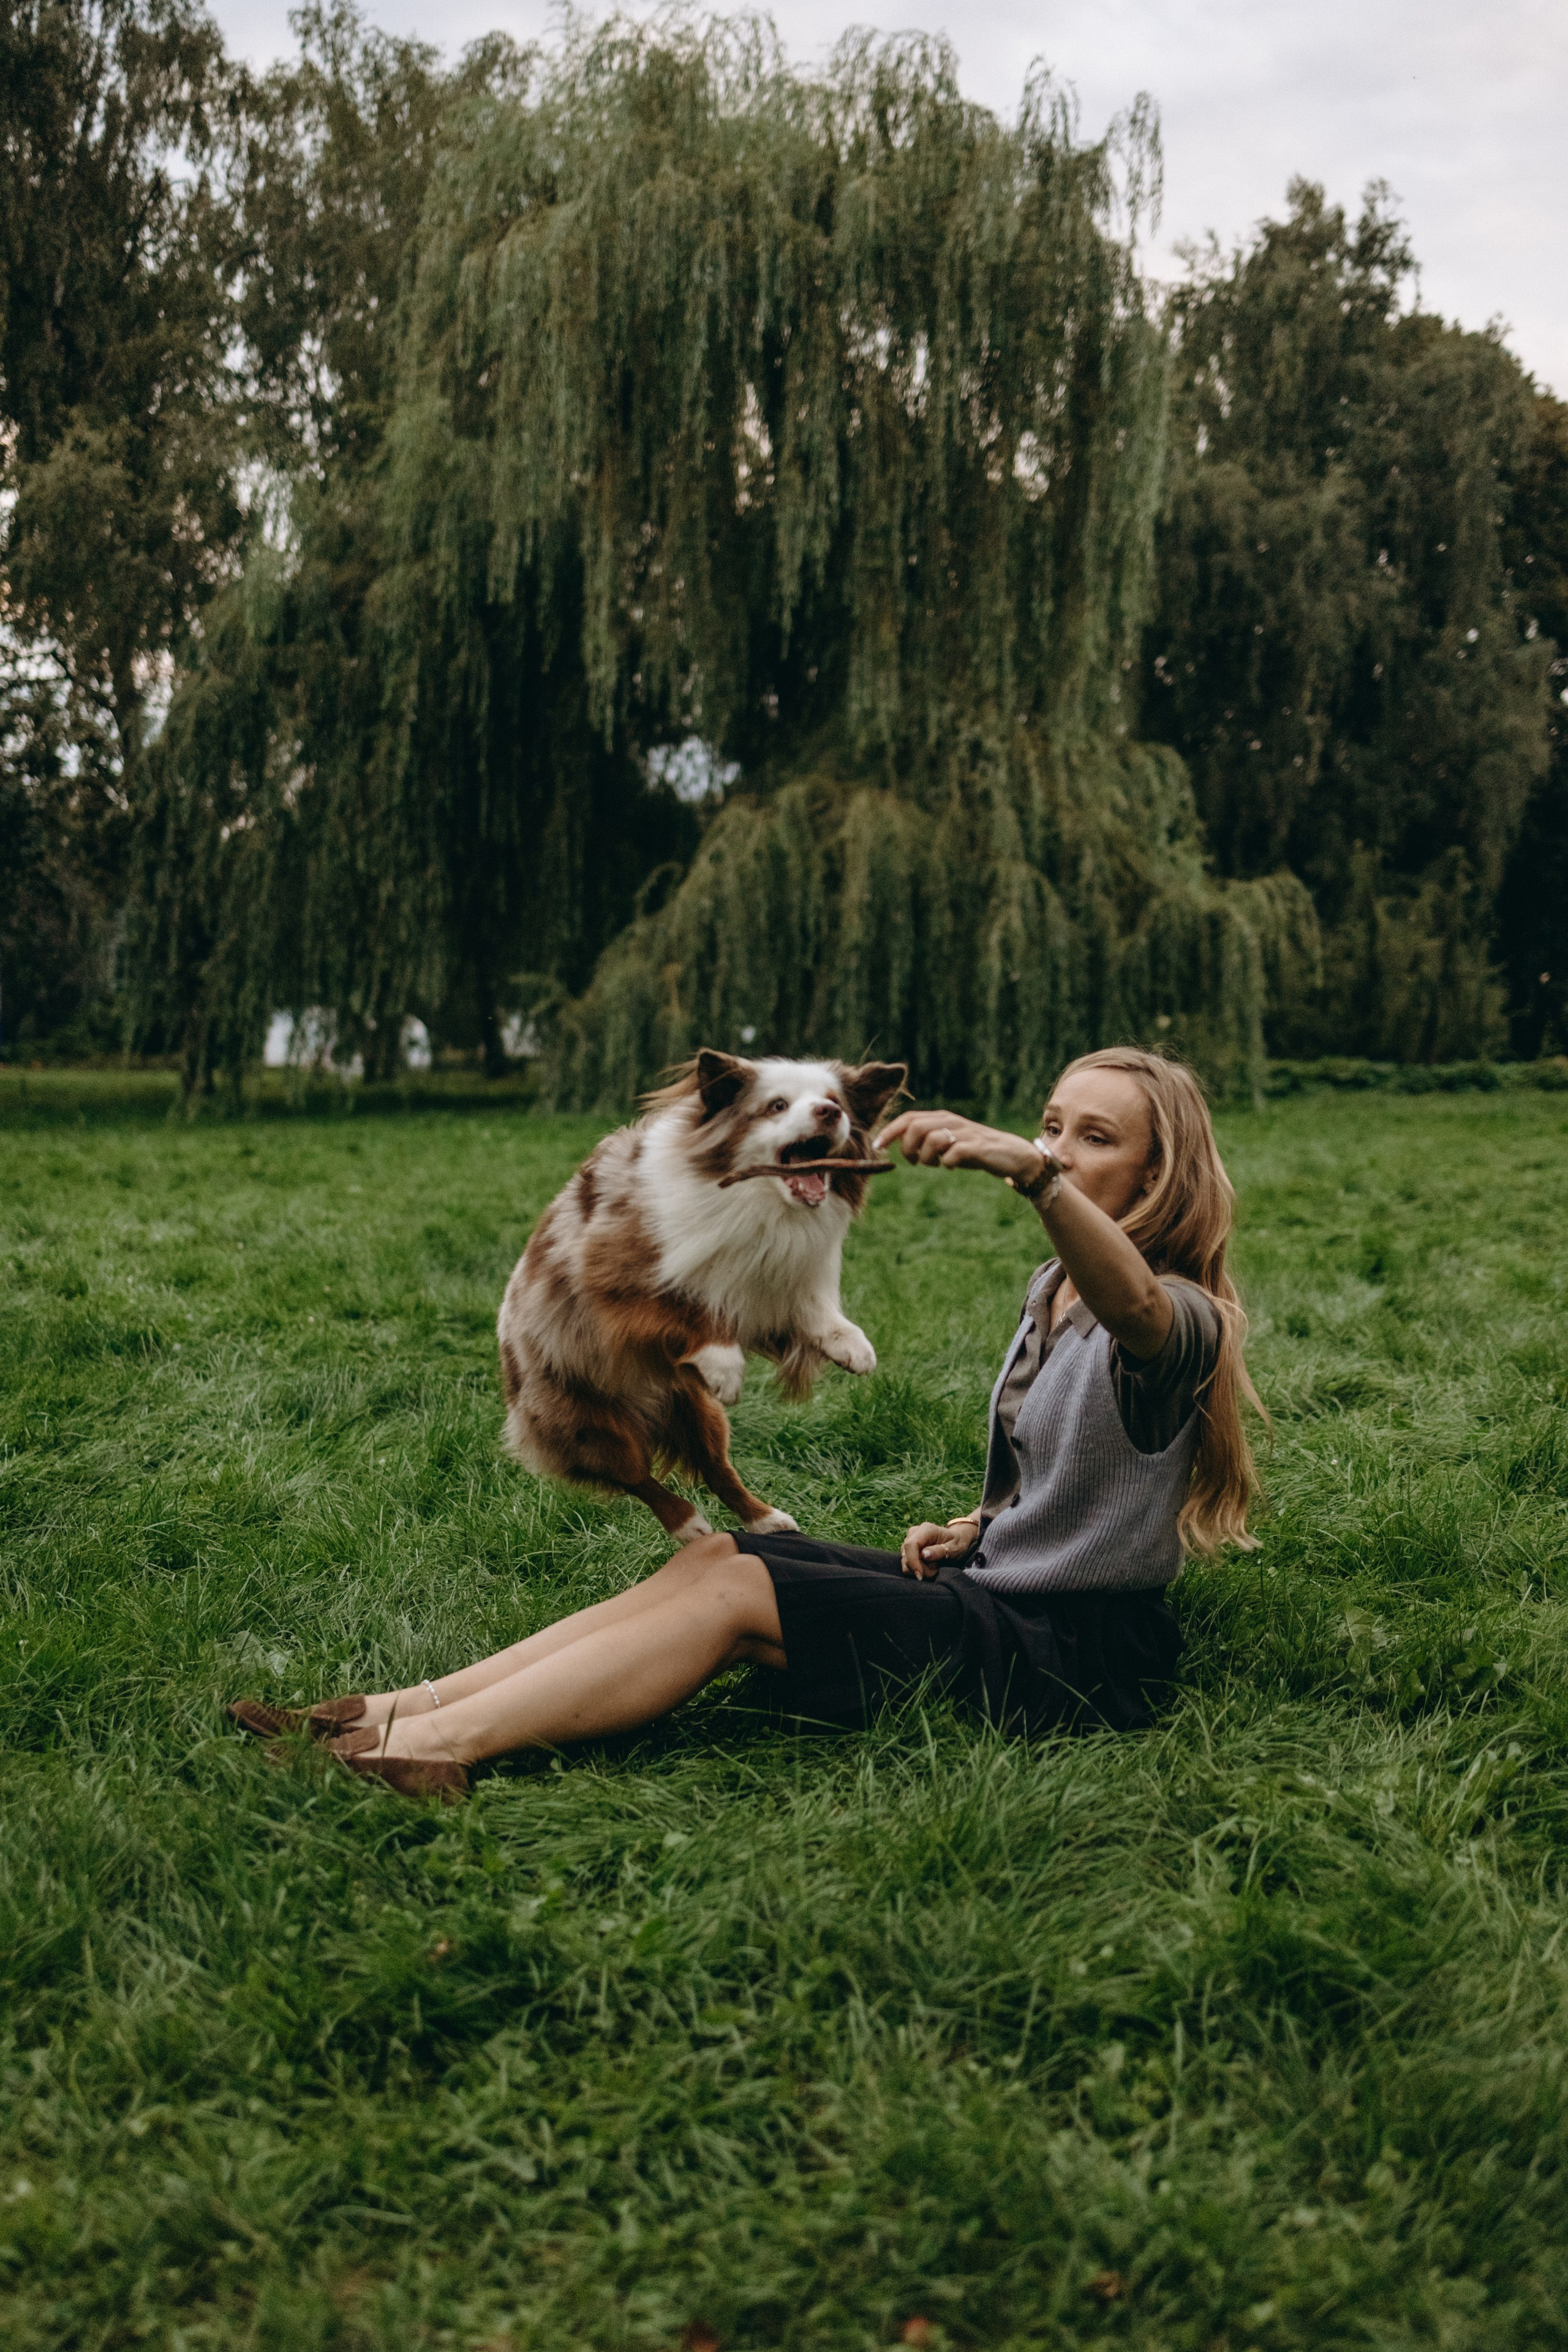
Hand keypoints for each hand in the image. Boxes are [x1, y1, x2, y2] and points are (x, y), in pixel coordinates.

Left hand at [876, 1108, 1045, 1187]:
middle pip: (916, 1127)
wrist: (1010, 1155)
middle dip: (907, 1147)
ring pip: (932, 1140)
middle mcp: (951, 1121)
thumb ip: (924, 1141)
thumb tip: (896, 1145)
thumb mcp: (946, 1143)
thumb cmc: (974, 1150)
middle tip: (914, 1161)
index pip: (909, 1118)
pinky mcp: (977, 1147)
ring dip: (926, 1158)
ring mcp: (964, 1133)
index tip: (877, 1147)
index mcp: (941, 1118)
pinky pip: (952, 1154)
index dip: (890, 1131)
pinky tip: (951, 1166)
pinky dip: (947, 1163)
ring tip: (935, 1164)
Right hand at [900, 1517, 979, 1578]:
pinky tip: (929, 1566)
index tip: (920, 1575)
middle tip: (936, 1570)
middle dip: (920, 1568)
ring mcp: (909, 1540)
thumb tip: (924, 1554)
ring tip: (935, 1567)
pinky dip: (918, 1568)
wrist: (957, 1541)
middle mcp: (914, 1532)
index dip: (912, 1561)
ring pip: (905, 1561)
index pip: (910, 1545)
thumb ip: (939, 1551)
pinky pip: (907, 1563)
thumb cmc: (957, 1544)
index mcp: (926, 1529)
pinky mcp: (908, 1549)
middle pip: (907, 1555)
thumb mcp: (954, 1548)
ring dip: (920, 1569)